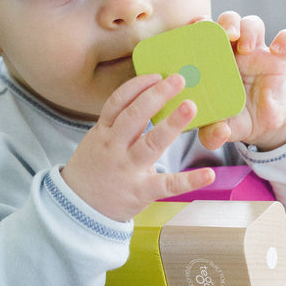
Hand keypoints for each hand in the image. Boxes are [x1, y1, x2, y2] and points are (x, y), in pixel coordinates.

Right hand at [62, 73, 214, 221]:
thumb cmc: (93, 171)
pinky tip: (209, 174)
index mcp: (103, 133)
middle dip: (156, 95)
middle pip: (134, 116)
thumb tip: (145, 100)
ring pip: (151, 143)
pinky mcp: (141, 191)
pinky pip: (167, 184)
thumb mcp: (96, 142)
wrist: (77, 210)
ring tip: (190, 106)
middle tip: (178, 79)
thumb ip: (117, 124)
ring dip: (172, 123)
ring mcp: (128, 169)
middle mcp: (114, 147)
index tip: (156, 74)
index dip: (137, 86)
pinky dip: (189, 180)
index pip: (118, 102)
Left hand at [198, 12, 285, 151]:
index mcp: (211, 62)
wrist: (264, 123)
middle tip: (225, 35)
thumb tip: (219, 133)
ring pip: (253, 24)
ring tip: (246, 46)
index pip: (202, 34)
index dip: (198, 27)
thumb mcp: (222, 129)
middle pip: (228, 21)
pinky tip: (278, 49)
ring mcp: (256, 53)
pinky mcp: (279, 59)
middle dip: (225, 22)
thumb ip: (213, 134)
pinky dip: (285, 40)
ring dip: (248, 28)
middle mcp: (232, 52)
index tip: (195, 29)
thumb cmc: (235, 119)